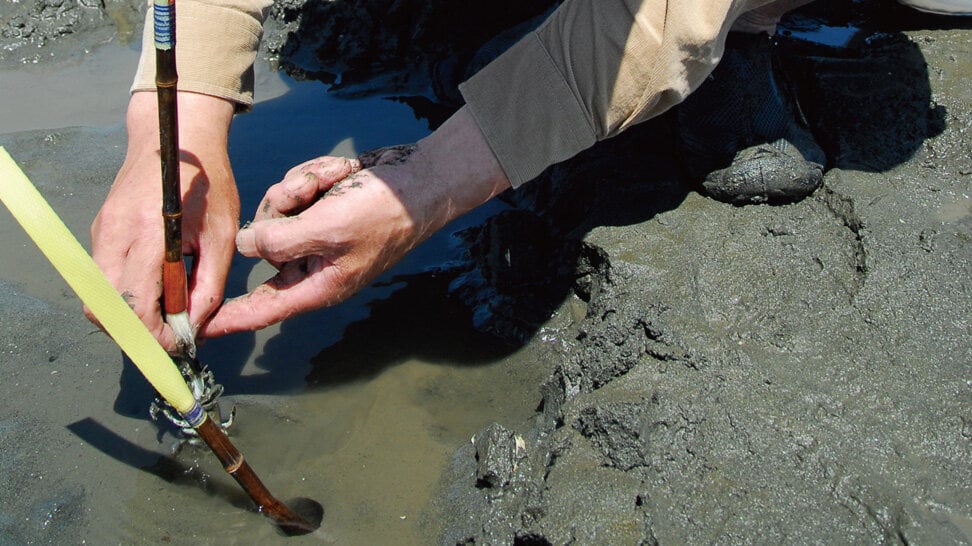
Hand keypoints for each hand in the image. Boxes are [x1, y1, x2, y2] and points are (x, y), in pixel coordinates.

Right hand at [88, 91, 238, 350]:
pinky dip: (126, 294)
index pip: (134, 303)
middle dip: (137, 331)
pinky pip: (103, 277)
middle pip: (106, 308)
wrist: (178, 139)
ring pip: (100, 297)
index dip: (154, 334)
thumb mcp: (222, 237)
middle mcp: (115, 233)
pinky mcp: (99, 230)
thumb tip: (194, 328)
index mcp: (149, 233)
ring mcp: (101, 231)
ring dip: (131, 315)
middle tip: (171, 335)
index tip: (178, 344)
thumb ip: (208, 286)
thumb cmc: (208, 186)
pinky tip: (158, 289)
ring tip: (168, 313)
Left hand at [202, 106, 511, 334]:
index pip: (262, 309)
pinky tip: (341, 175)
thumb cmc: (383, 212)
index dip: (229, 320)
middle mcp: (312, 264)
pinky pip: (295, 193)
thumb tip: (242, 245)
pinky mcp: (319, 211)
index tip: (195, 330)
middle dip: (283, 209)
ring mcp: (316, 236)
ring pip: (276, 211)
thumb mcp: (328, 228)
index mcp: (317, 284)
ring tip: (336, 180)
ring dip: (303, 187)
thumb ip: (279, 241)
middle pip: (263, 244)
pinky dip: (316, 178)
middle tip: (310, 191)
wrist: (420, 180)